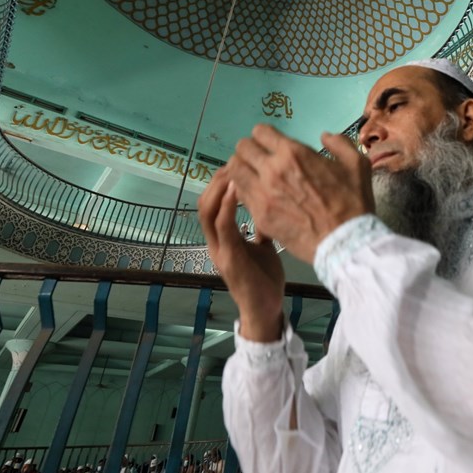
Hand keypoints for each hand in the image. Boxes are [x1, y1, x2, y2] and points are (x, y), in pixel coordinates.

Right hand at [198, 167, 284, 340]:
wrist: (267, 309)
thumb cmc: (264, 279)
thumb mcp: (263, 247)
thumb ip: (259, 228)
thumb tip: (265, 208)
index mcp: (223, 238)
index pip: (214, 203)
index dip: (220, 182)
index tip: (236, 164)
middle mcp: (216, 242)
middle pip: (205, 202)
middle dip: (216, 180)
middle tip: (234, 162)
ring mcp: (220, 250)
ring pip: (208, 212)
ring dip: (219, 189)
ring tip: (232, 171)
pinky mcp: (229, 259)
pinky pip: (223, 228)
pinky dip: (227, 206)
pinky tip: (236, 190)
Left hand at [226, 125, 373, 263]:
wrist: (344, 242)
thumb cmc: (353, 202)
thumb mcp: (357, 165)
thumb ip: (340, 144)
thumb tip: (325, 136)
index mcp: (293, 153)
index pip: (260, 132)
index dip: (265, 136)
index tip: (270, 144)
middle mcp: (272, 170)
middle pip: (242, 149)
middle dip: (250, 150)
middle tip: (259, 159)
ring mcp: (262, 194)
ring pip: (234, 171)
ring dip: (242, 170)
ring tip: (252, 176)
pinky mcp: (259, 216)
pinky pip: (239, 196)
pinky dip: (244, 192)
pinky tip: (256, 196)